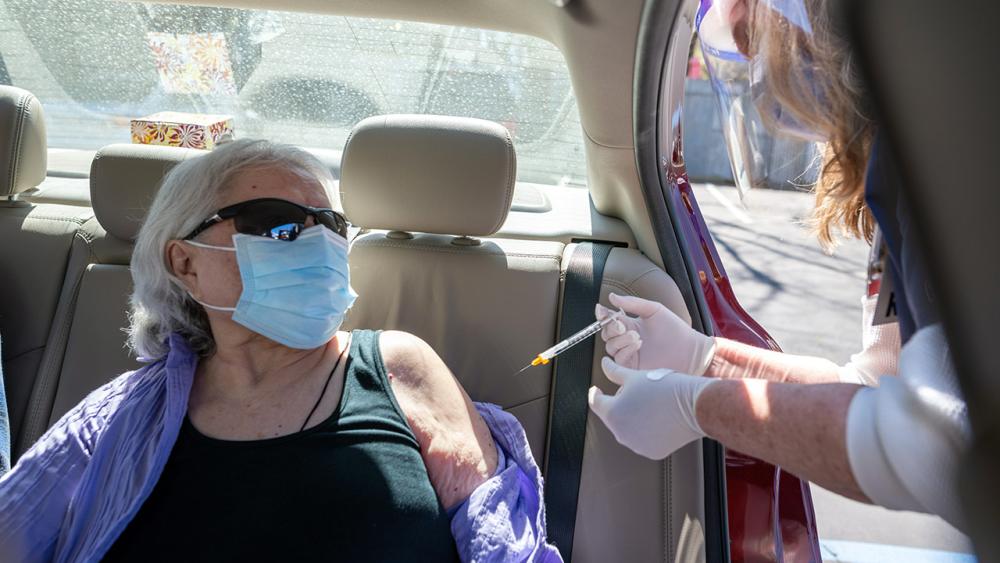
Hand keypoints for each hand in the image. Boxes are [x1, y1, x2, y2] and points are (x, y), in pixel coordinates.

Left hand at [588, 357, 713, 459]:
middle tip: (636, 392)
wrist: (694, 406)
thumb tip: (604, 364)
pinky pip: (642, 439)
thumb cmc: (666, 390)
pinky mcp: (651, 452)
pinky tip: (656, 418)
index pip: (596, 403)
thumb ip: (615, 372)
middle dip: (619, 404)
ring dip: (632, 418)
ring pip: (627, 428)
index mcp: (613, 413)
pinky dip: (645, 430)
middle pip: (612, 416)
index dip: (596, 393)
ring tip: (649, 404)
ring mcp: (636, 445)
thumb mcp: (635, 376)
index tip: (597, 390)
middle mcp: (621, 433)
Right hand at [596, 293, 716, 373]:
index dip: (602, 314)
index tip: (601, 309)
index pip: (609, 319)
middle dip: (610, 328)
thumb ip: (632, 303)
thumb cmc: (675, 329)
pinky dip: (624, 350)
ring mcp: (630, 354)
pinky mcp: (633, 367)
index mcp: (631, 324)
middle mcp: (627, 340)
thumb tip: (611, 297)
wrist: (690, 350)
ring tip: (636, 336)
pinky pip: (619, 359)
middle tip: (622, 325)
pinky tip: (637, 344)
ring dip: (620, 339)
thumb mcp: (653, 310)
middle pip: (606, 334)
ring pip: (611, 346)